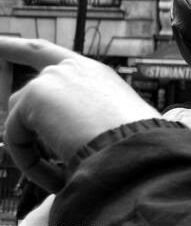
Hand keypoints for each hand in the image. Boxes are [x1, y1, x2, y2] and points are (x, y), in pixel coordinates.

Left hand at [0, 37, 159, 191]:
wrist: (139, 149)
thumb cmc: (137, 148)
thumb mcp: (115, 132)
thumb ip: (85, 127)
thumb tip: (68, 149)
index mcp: (95, 75)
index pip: (45, 53)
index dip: (17, 48)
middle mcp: (72, 68)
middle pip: (24, 94)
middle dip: (16, 118)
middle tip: (28, 151)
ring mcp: (52, 78)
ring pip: (20, 122)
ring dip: (36, 154)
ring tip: (65, 177)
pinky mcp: (34, 96)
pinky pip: (16, 139)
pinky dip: (32, 165)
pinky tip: (57, 177)